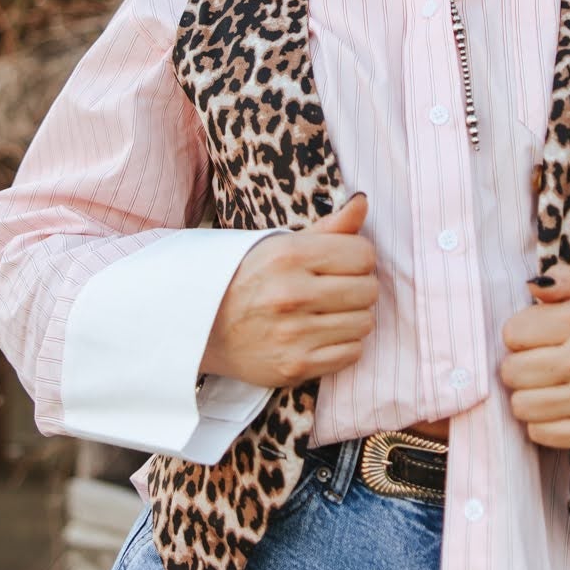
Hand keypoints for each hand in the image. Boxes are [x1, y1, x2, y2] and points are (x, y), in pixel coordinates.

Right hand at [200, 190, 377, 386]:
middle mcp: (291, 294)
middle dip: (358, 287)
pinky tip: (322, 335)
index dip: (359, 257)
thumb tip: (362, 203)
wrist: (201, 328)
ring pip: (365, 322)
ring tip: (328, 313)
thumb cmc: (246, 280)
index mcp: (288, 256)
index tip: (342, 263)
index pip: (364, 254)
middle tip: (336, 289)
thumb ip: (328, 227)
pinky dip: (344, 345)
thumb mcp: (279, 244)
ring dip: (353, 317)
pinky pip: (353, 353)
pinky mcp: (296, 365)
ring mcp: (293, 333)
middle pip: (368, 289)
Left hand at [498, 261, 569, 453]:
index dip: (521, 337)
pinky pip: (538, 433)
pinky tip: (564, 411)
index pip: (512, 332)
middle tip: (545, 368)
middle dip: (521, 370)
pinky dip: (545, 425)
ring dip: (531, 399)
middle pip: (511, 371)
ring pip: (520, 405)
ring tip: (553, 390)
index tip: (539, 341)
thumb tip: (533, 284)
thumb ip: (561, 282)